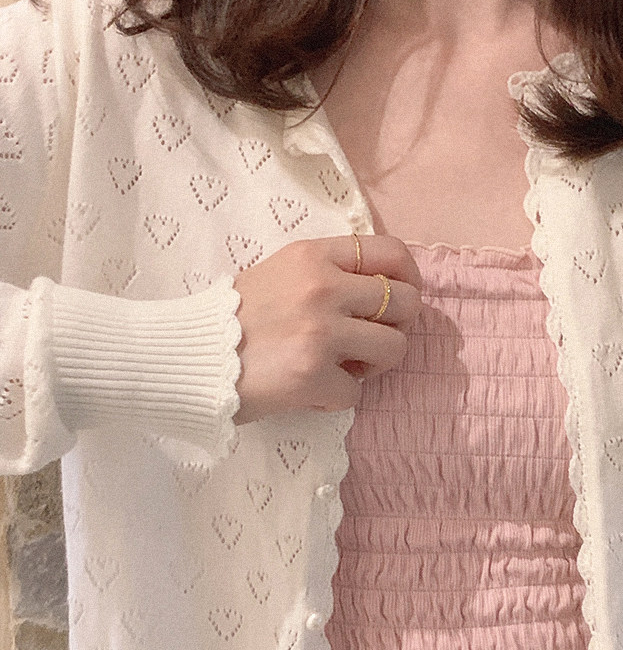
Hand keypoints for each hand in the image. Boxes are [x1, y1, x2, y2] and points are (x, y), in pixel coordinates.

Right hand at [232, 234, 421, 422]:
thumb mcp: (279, 274)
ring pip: (395, 348)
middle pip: (406, 302)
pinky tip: (312, 391)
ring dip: (375, 365)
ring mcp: (322, 331)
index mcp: (314, 256)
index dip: (409, 277)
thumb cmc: (231, 318)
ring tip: (345, 368)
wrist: (187, 356)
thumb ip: (327, 274)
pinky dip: (337, 398)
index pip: (391, 252)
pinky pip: (357, 392)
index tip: (401, 298)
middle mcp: (324, 287)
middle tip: (370, 341)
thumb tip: (380, 287)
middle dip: (397, 326)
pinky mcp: (314, 374)